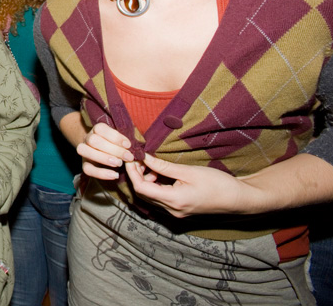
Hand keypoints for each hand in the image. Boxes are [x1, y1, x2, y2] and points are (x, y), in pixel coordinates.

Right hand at [78, 122, 134, 179]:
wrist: (106, 154)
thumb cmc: (118, 145)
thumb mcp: (121, 139)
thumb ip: (126, 140)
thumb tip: (136, 144)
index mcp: (97, 130)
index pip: (100, 128)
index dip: (114, 136)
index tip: (128, 145)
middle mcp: (88, 138)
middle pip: (93, 140)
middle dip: (112, 149)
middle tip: (128, 157)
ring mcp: (84, 152)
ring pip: (85, 151)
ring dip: (104, 158)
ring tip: (119, 164)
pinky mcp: (84, 165)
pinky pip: (87, 169)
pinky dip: (101, 173)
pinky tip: (115, 175)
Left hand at [125, 153, 245, 216]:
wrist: (239, 200)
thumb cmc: (217, 183)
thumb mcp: (189, 171)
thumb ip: (164, 167)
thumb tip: (144, 158)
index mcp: (173, 201)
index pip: (141, 188)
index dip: (132, 172)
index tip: (131, 157)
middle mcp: (172, 210)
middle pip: (143, 194)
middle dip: (137, 176)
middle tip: (139, 159)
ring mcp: (175, 213)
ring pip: (150, 198)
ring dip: (146, 181)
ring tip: (151, 166)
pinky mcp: (180, 211)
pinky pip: (159, 200)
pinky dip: (155, 187)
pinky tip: (160, 176)